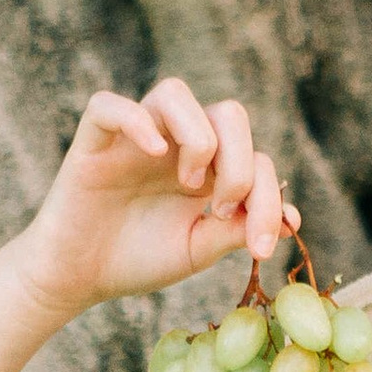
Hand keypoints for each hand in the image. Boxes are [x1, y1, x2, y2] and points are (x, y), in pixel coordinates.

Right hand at [13, 79, 295, 319]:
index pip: (256, 157)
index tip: (263, 246)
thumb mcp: (197, 249)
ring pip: (175, 92)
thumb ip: (237, 229)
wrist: (80, 278)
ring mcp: (136, 136)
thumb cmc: (137, 259)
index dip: (269, 198)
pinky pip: (110, 105)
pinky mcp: (95, 140)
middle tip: (220, 208)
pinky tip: (154, 153)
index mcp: (208, 166)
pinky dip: (136, 121)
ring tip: (188, 184)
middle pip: (228, 112)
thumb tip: (292, 218)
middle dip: (239, 163)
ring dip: (197, 136)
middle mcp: (176, 142)